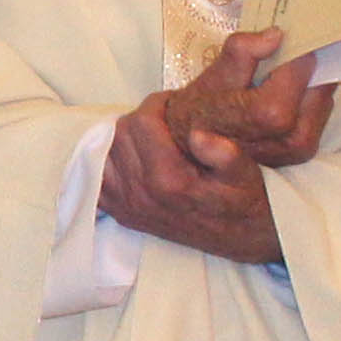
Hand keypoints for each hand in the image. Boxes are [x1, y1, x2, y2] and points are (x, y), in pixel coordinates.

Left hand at [100, 74, 290, 267]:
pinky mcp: (122, 213)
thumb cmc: (245, 200)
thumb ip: (224, 153)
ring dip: (123, 137)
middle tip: (163, 117)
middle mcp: (140, 194)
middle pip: (120, 133)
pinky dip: (106, 162)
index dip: (157, 104)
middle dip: (140, 118)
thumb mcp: (245, 173)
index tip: (173, 102)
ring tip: (149, 134)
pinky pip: (95, 179)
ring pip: (102, 151)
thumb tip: (198, 134)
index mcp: (168, 180)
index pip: (141, 122)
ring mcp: (127, 205)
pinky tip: (130, 156)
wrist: (241, 237)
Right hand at [163, 26, 336, 169]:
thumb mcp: (213, 76)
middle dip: (306, 68)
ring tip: (282, 75)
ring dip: (309, 83)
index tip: (285, 39)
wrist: (189, 146)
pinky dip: (308, 99)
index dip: (295, 53)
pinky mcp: (303, 152)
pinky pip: (318, 114)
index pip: (301, 70)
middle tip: (286, 55)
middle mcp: (291, 138)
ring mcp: (299, 149)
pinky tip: (287, 93)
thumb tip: (275, 35)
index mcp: (269, 116)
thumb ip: (242, 53)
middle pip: (319, 86)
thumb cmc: (200, 110)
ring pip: (323, 100)